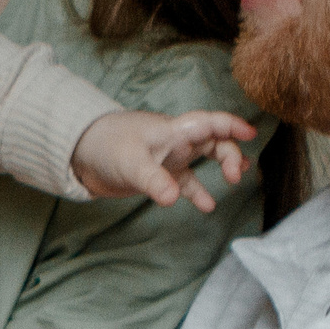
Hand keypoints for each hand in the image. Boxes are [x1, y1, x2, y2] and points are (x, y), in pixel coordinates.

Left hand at [71, 110, 255, 211]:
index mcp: (171, 130)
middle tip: (235, 175)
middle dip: (229, 153)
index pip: (208, 122)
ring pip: (203, 159)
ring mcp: (168, 157)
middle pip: (213, 141)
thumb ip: (153, 180)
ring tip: (236, 180)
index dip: (231, 125)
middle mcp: (174, 141)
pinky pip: (186, 182)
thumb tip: (173, 198)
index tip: (250, 133)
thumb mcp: (131, 163)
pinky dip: (197, 192)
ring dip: (221, 166)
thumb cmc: (106, 146)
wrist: (79, 153)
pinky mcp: (159, 174)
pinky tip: (207, 206)